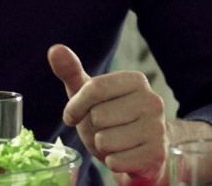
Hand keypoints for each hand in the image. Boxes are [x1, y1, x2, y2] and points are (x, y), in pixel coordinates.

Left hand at [47, 43, 167, 184]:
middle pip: (99, 115)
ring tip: (116, 142)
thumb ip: (71, 71)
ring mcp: (157, 128)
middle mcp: (152, 100)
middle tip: (106, 128)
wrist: (139, 151)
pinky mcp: (156, 155)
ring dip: (103, 146)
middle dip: (94, 127)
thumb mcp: (87, 94)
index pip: (95, 88)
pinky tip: (123, 156)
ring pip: (105, 140)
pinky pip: (116, 162)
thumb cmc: (110, 117)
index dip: (76, 106)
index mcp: (136, 80)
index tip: (72, 115)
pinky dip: (112, 162)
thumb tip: (55, 49)